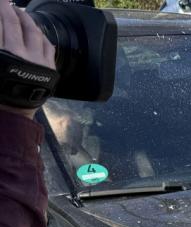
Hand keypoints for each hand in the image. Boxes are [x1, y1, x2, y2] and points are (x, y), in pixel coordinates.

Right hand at [0, 0, 56, 118]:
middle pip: (13, 23)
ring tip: (19, 11)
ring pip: (33, 31)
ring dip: (25, 18)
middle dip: (7, 9)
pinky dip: (40, 34)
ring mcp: (37, 60)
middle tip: (3, 2)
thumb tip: (1, 36)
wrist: (13, 114)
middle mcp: (19, 53)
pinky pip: (47, 44)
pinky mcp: (49, 67)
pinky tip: (36, 29)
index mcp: (1, 54)